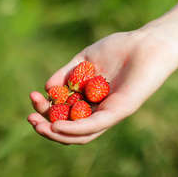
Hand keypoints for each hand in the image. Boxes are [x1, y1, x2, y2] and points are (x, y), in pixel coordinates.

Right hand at [27, 30, 177, 144]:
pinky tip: (57, 125)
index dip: (45, 109)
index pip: (63, 112)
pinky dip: (75, 129)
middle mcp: (98, 110)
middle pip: (69, 127)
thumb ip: (65, 73)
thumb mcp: (84, 60)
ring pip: (80, 134)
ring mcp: (109, 113)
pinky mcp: (119, 111)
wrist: (145, 43)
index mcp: (88, 99)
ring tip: (39, 125)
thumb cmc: (117, 48)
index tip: (33, 96)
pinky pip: (95, 125)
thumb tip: (48, 89)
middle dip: (46, 126)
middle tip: (31, 118)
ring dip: (57, 133)